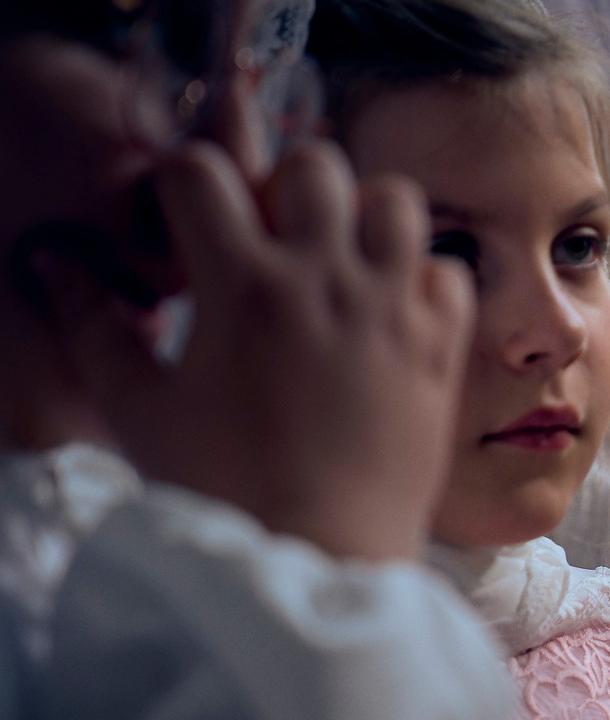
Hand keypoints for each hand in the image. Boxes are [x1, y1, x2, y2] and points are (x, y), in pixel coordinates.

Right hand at [32, 140, 468, 560]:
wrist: (321, 556)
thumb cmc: (220, 489)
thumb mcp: (138, 409)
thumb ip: (93, 325)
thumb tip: (53, 262)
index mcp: (242, 288)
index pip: (201, 170)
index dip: (181, 181)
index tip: (184, 222)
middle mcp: (326, 282)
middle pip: (312, 163)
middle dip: (281, 181)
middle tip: (267, 235)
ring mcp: (393, 310)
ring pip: (395, 200)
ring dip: (362, 213)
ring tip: (334, 258)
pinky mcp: (442, 347)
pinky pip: (447, 270)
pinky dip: (421, 274)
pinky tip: (386, 308)